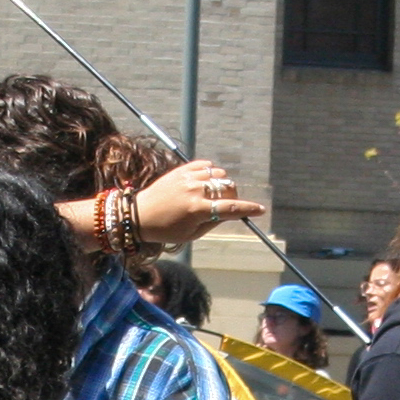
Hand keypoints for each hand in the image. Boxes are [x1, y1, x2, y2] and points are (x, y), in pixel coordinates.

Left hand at [129, 160, 265, 246]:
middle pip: (228, 188)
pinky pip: (207, 165)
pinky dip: (210, 173)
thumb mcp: (191, 234)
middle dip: (233, 197)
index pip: (230, 208)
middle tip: (225, 206)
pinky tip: (204, 183)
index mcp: (197, 210)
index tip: (260, 210)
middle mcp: (194, 191)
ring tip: (212, 195)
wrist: (140, 214)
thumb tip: (230, 211)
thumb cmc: (165, 229)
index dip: (248, 209)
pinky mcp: (182, 169)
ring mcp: (188, 177)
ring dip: (222, 185)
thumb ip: (214, 221)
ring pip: (219, 175)